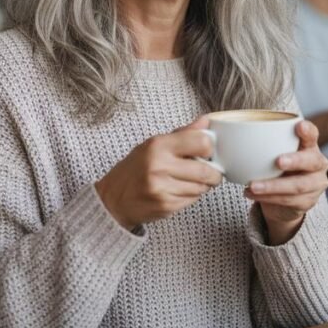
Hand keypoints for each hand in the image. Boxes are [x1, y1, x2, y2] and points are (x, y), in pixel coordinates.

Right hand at [95, 116, 222, 229]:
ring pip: (201, 187)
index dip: (209, 148)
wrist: (113, 199)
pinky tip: (179, 191)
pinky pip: (192, 200)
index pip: (201, 142)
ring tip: (190, 181)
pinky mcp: (165, 206)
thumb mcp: (154, 144)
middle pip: (206, 170)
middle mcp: (159, 166)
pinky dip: (192, 196)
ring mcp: (162, 188)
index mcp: (158, 146)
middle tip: (212, 172)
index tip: (208, 152)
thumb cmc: (134, 169)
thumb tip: (206, 121)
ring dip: (202, 185)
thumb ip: (183, 134)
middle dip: (214, 173)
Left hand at [246, 121, 327, 244]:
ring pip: (298, 186)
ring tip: (252, 186)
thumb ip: (260, 144)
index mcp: (309, 146)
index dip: (307, 130)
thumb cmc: (276, 168)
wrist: (285, 199)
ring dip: (273, 186)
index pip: (312, 135)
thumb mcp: (273, 154)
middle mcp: (318, 163)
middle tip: (277, 161)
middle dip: (295, 160)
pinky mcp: (308, 202)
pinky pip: (289, 201)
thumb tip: (219, 130)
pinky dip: (268, 198)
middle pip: (311, 161)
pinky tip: (251, 194)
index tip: (298, 126)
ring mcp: (316, 184)